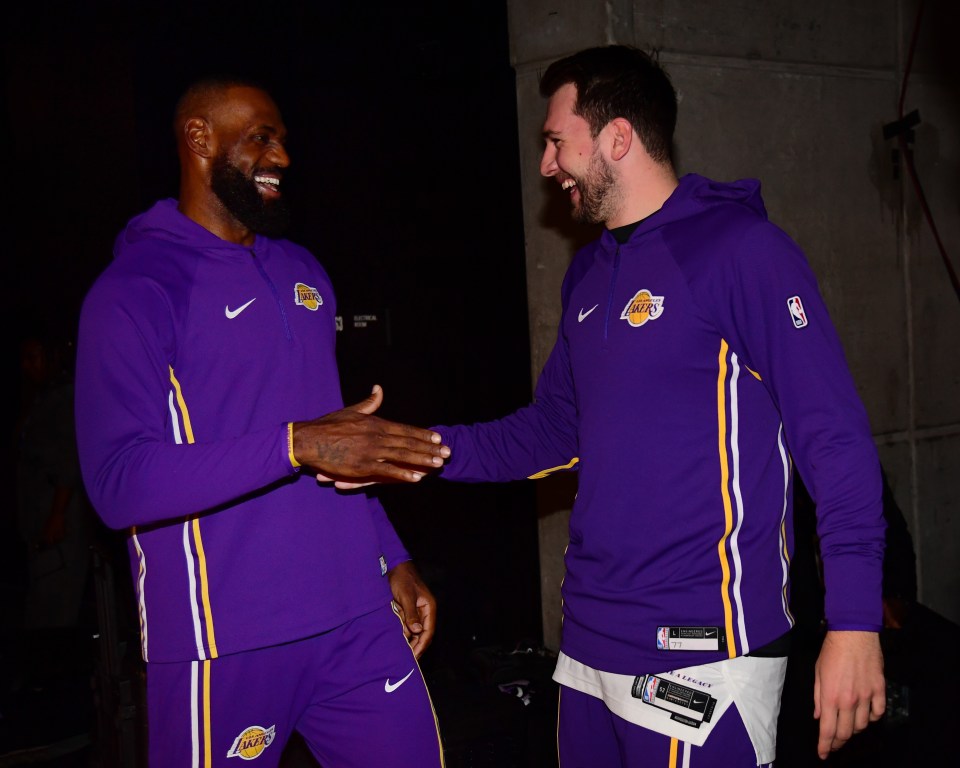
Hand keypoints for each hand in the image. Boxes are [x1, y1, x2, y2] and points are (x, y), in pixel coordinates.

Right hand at [293, 385, 449, 488]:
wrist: (309, 440)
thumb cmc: (328, 425)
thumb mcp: (351, 411)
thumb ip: (369, 403)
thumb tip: (379, 389)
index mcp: (375, 423)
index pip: (405, 429)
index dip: (423, 434)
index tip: (438, 437)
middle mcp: (377, 436)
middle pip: (409, 443)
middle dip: (430, 448)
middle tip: (447, 453)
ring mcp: (371, 452)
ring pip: (403, 456)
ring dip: (422, 460)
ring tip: (438, 464)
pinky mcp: (363, 466)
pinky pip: (387, 471)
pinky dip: (403, 474)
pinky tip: (416, 478)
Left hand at [388, 561, 435, 658]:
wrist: (393, 566)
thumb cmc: (402, 579)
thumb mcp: (406, 596)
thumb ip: (411, 613)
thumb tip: (417, 631)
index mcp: (429, 608)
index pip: (428, 632)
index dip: (422, 645)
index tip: (414, 657)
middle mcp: (424, 612)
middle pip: (421, 634)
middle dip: (415, 646)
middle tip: (406, 660)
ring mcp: (415, 612)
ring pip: (413, 631)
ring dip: (406, 640)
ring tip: (398, 652)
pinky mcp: (406, 611)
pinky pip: (405, 625)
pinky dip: (401, 632)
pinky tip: (394, 640)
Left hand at [813, 630, 885, 758]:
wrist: (853, 633)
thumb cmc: (831, 651)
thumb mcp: (817, 673)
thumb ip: (818, 697)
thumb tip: (819, 716)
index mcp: (831, 697)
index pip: (828, 730)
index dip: (825, 745)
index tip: (823, 753)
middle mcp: (850, 701)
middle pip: (846, 732)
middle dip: (838, 742)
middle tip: (834, 745)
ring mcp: (866, 696)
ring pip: (863, 724)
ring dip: (854, 729)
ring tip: (848, 726)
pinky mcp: (879, 689)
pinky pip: (879, 712)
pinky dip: (873, 717)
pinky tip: (867, 715)